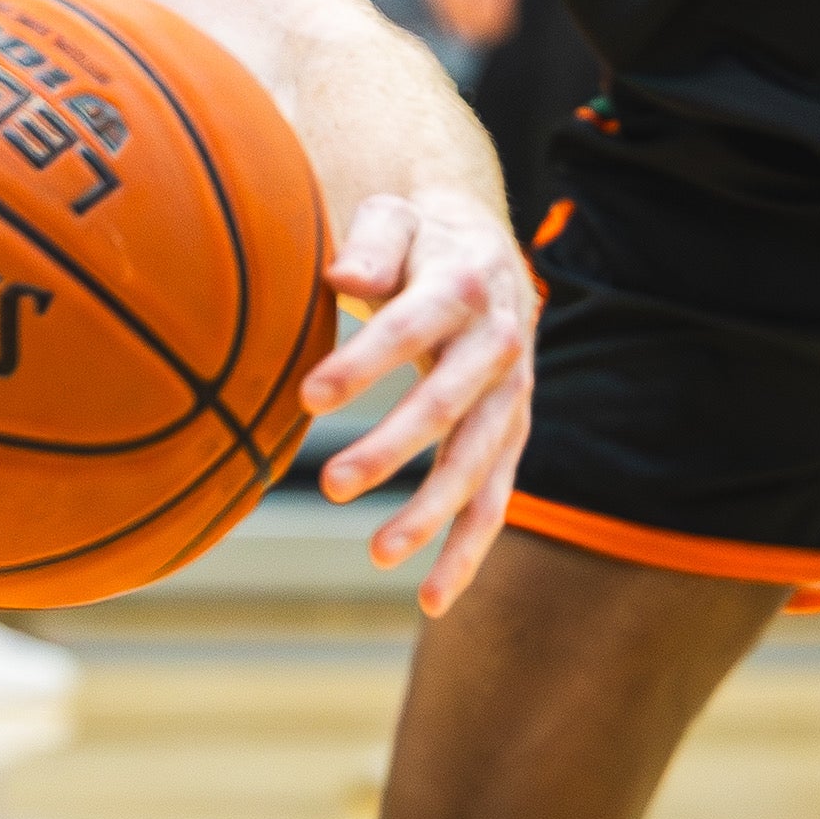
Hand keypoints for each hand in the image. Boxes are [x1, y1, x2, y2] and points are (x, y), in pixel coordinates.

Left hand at [293, 186, 536, 611]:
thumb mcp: (397, 218)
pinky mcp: (510, 438)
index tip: (308, 396)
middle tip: (330, 484)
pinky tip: (431, 600)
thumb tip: (342, 275)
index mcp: (464, 285)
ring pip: (479, 465)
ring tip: (377, 554)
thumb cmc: (420, 239)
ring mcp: (510, 399)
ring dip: (432, 513)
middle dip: (393, 448)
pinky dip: (467, 551)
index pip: (411, 326)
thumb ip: (373, 242)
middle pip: (449, 405)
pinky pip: (494, 501)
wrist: (486, 250)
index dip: (364, 363)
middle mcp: (499, 346)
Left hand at [417, 0, 543, 51]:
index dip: (444, 7)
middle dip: (461, 22)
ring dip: (482, 27)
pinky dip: (499, 24)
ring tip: (498, 31)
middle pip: (450, 1)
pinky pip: (493, 11)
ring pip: (471, 10)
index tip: (454, 22)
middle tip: (477, 35)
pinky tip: (509, 26)